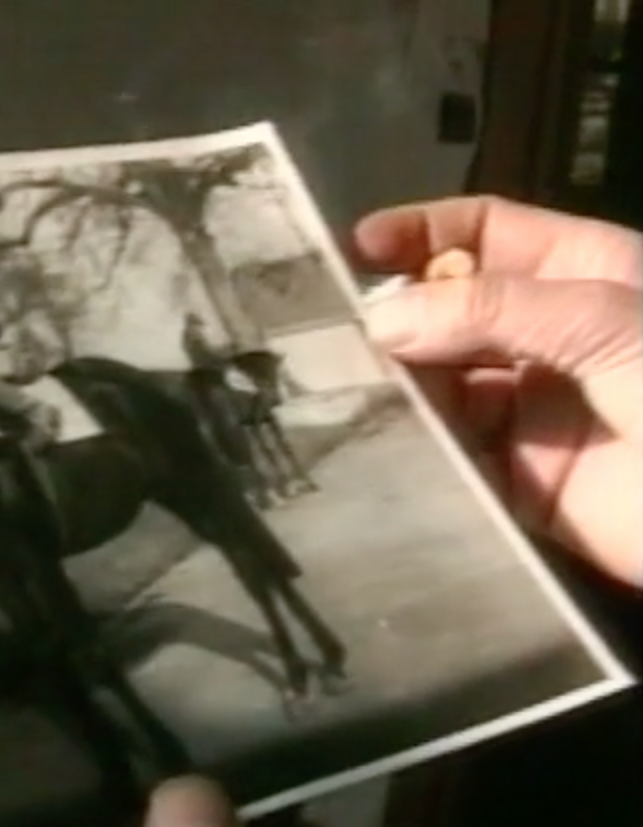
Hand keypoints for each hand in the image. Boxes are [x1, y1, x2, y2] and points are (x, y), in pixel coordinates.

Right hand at [352, 196, 642, 587]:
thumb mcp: (603, 321)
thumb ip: (491, 310)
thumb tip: (381, 316)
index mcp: (584, 276)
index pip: (490, 234)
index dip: (426, 233)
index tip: (361, 246)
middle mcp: (550, 336)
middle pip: (453, 307)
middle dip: (399, 312)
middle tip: (338, 328)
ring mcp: (530, 408)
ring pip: (441, 381)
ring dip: (396, 379)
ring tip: (342, 380)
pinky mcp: (514, 478)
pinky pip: (448, 452)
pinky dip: (410, 444)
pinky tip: (373, 434)